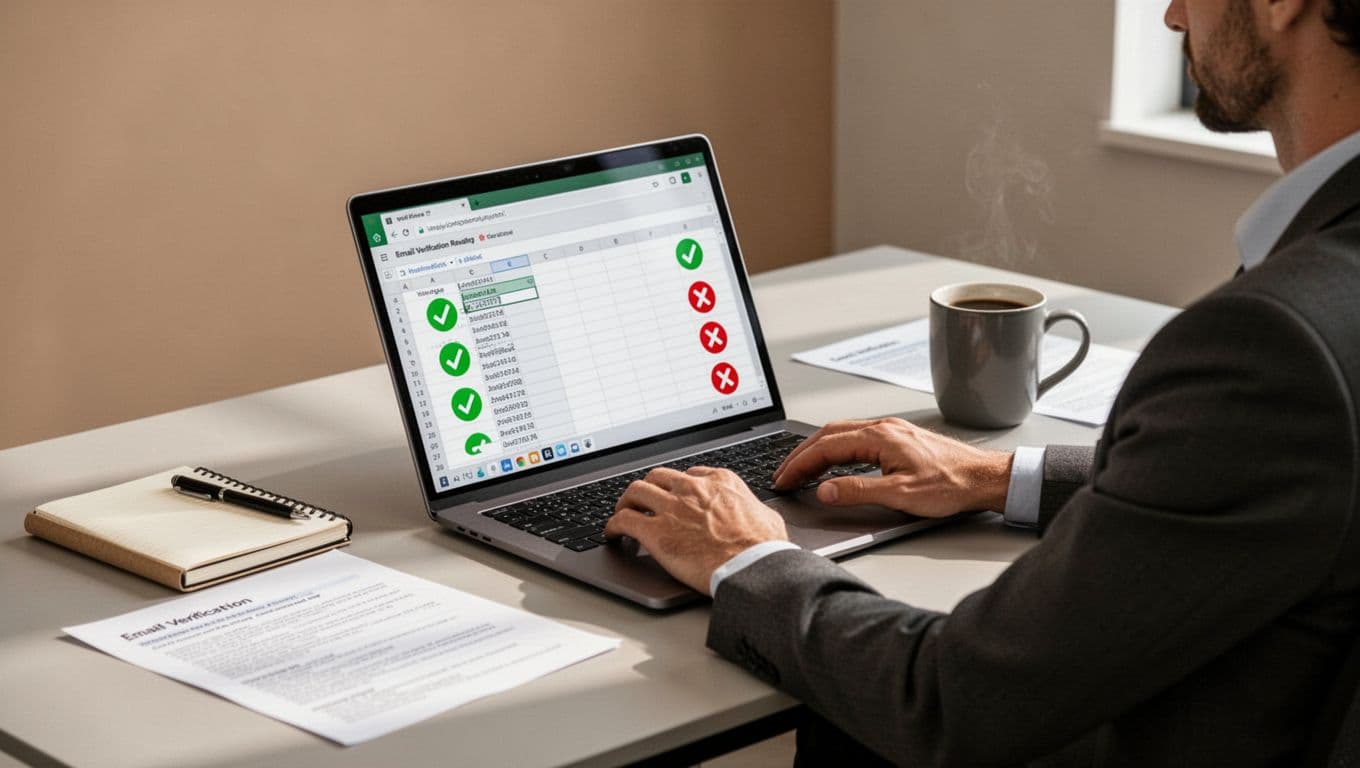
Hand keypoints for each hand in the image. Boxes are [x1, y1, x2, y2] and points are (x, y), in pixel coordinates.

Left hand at [603, 467, 788, 594]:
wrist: (752, 565)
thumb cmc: (764, 547)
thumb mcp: (767, 517)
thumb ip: (754, 510)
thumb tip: (759, 516)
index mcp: (719, 481)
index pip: (689, 474)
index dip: (677, 486)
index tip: (674, 495)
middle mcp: (692, 488)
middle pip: (658, 478)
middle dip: (648, 488)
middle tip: (643, 501)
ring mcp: (671, 507)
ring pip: (635, 492)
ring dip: (626, 502)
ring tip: (622, 513)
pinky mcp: (655, 532)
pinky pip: (623, 520)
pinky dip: (612, 525)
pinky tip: (611, 533)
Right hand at [772, 417, 1012, 517]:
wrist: (984, 478)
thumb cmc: (952, 485)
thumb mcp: (901, 495)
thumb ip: (859, 491)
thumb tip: (826, 490)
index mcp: (880, 437)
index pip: (825, 446)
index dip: (799, 463)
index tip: (784, 478)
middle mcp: (883, 427)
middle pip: (828, 434)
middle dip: (801, 455)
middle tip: (783, 474)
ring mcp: (891, 430)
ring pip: (841, 433)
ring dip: (816, 450)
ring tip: (801, 470)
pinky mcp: (898, 438)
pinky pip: (855, 437)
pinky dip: (835, 449)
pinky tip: (833, 462)